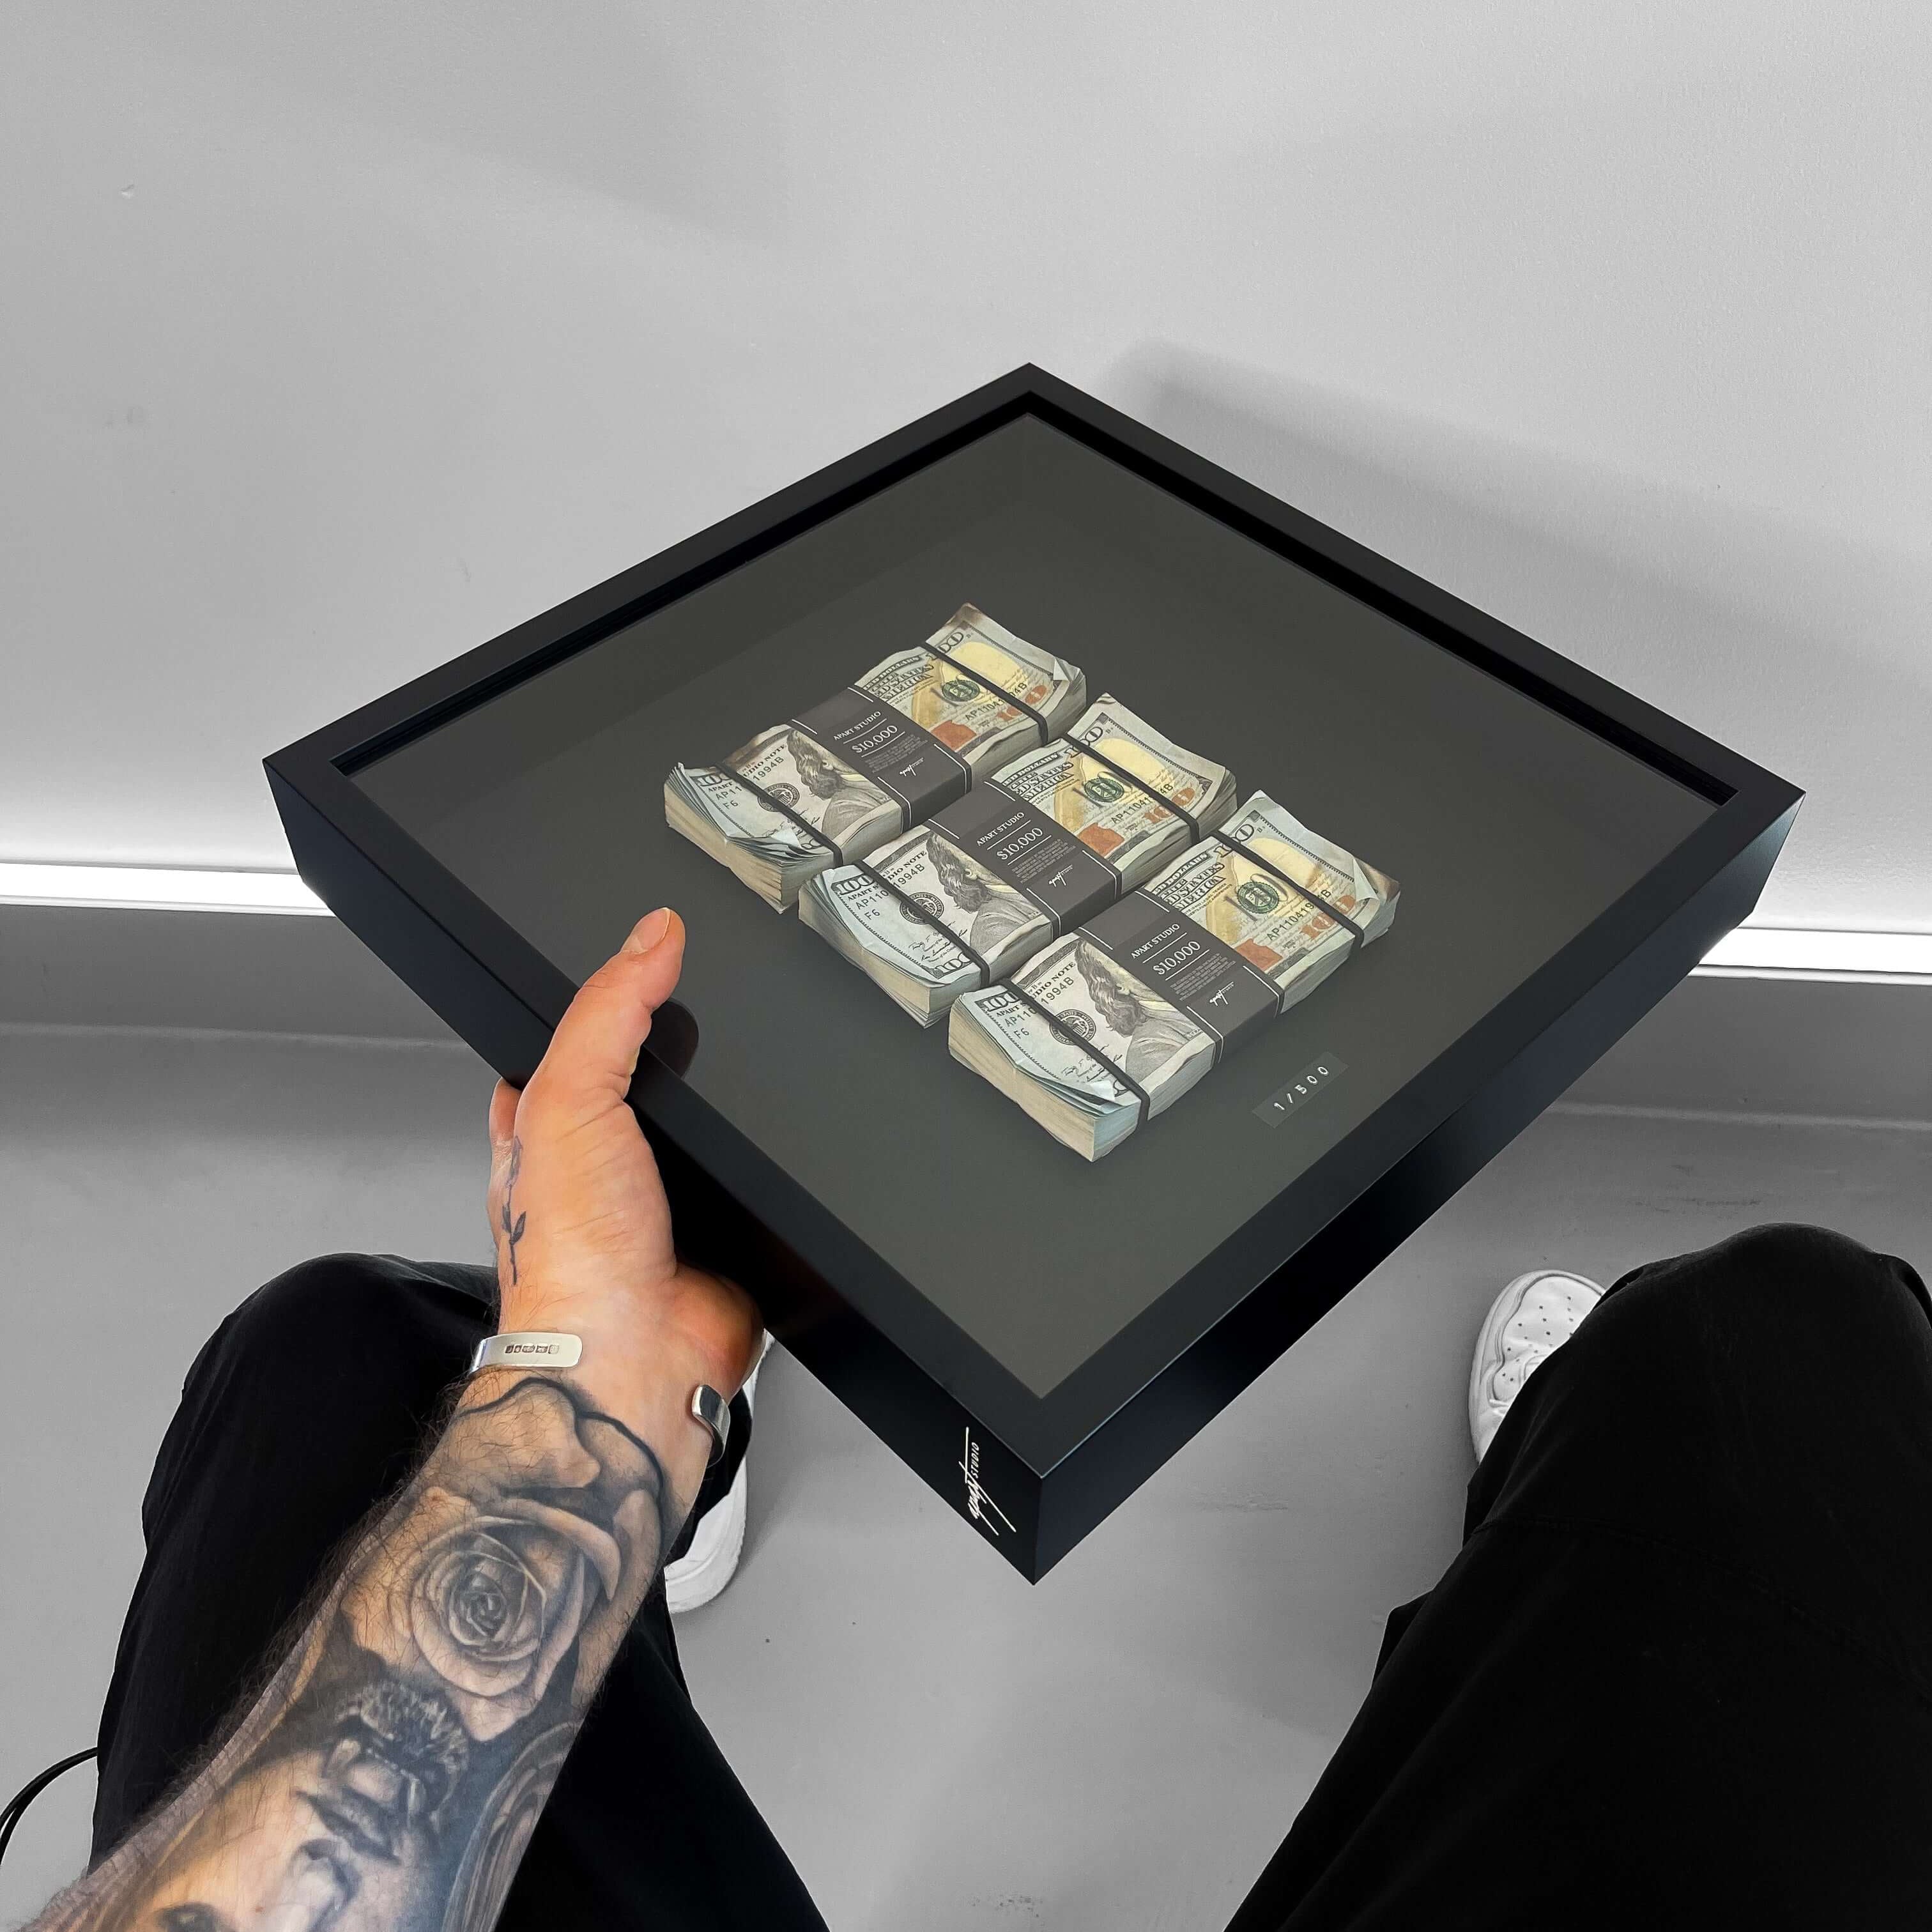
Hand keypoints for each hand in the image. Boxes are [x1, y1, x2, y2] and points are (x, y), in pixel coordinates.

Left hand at [484, 909, 759, 1442]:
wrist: (635, 1359)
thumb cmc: (572, 1258)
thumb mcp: (568, 1097)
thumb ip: (607, 1011)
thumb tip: (652, 936)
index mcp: (549, 1134)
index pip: (572, 1047)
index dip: (605, 1005)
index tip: (646, 963)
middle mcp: (606, 1172)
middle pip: (651, 1086)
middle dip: (684, 1062)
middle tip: (713, 1027)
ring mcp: (668, 1208)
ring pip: (711, 1138)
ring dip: (735, 1124)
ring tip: (750, 1096)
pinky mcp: (729, 1240)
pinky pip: (763, 1188)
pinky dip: (777, 1175)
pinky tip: (778, 1160)